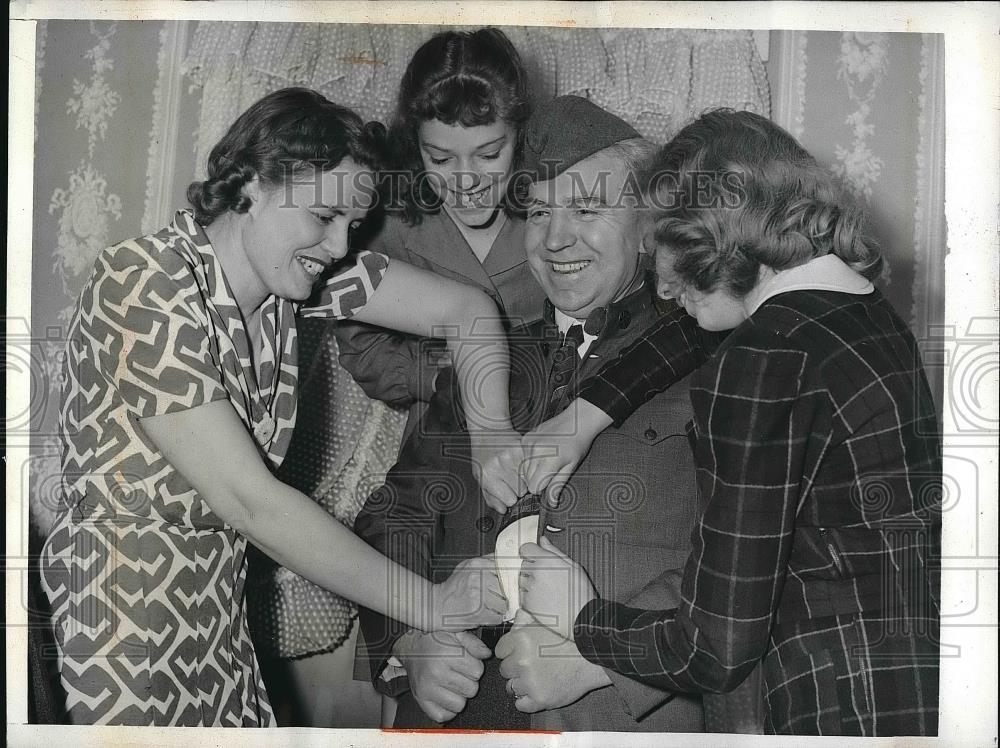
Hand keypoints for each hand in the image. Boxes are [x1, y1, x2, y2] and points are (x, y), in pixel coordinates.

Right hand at [393, 630, 491, 722]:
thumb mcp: (456, 634)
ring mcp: (427, 690)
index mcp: (446, 654)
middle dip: (468, 681)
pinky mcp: (422, 701)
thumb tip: (487, 654)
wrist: (411, 649)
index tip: (466, 662)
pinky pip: (444, 716)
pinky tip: (445, 695)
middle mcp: (435, 673)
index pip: (478, 672)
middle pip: (471, 690)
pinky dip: (447, 708)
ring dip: (459, 696)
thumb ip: (473, 643)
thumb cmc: (435, 641)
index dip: (475, 666)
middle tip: (458, 673)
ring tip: (452, 684)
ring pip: (460, 705)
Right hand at [431, 555, 506, 630]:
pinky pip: (498, 617)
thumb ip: (487, 562)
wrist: (436, 605)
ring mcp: (478, 595)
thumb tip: (508, 560)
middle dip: (505, 594)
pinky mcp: (478, 612)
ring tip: (489, 607)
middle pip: (507, 587)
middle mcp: (479, 577)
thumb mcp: (467, 567)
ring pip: (504, 603)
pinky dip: (494, 619)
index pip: (506, 569)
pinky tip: (485, 615)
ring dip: (500, 608)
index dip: (509, 579)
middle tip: (496, 598)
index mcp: (478, 564)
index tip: (509, 584)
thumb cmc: (453, 588)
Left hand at [470, 430, 525, 513]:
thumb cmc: (483, 455)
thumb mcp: (480, 477)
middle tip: (512, 479)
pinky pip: (531, 466)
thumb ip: (491, 497)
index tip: (509, 493)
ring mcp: (511, 456)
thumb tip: (503, 510)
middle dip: (518, 488)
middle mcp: (500, 466)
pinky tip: (520, 462)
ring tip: (516, 470)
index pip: (510, 500)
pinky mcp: (521, 448)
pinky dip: (528, 466)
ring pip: (529, 479)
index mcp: (489, 476)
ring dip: (525, 478)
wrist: (487, 431)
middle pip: (522, 490)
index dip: (511, 498)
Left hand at [496, 609, 610, 712]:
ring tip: (537, 679)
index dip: (510, 653)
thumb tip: (515, 617)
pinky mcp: (538, 699)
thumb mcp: (545, 624)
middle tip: (532, 667)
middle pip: (504, 670)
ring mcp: (529, 682)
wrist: (590, 661)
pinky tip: (537, 691)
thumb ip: (525, 619)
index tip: (520, 655)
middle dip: (515, 669)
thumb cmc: (567, 642)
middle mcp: (521, 660)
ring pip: (511, 687)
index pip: (499, 651)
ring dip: (521, 685)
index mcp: (521, 639)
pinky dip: (526, 700)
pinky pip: (520, 704)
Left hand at [518, 537, 596, 639]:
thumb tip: (544, 541)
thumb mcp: (573, 566)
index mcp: (546, 561)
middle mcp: (535, 574)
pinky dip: (530, 596)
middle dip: (532, 568)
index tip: (535, 556)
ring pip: (522, 580)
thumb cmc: (580, 594)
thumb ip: (554, 551)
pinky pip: (522, 595)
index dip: (531, 552)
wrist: (580, 618)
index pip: (525, 548)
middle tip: (548, 576)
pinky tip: (544, 599)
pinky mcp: (527, 604)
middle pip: (524, 564)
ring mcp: (530, 590)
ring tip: (547, 589)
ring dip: (530, 582)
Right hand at [520, 399, 612, 506]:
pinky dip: (530, 458)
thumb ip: (558, 485)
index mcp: (548, 461)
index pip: (534, 487)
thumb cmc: (578, 443)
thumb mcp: (571, 467)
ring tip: (547, 460)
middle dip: (537, 479)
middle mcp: (535, 452)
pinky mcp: (526, 438)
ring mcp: (529, 443)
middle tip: (551, 470)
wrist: (577, 420)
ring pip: (523, 469)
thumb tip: (552, 503)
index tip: (550, 482)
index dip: (542, 488)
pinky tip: (542, 452)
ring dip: (533, 469)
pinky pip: (523, 457)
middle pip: (527, 479)